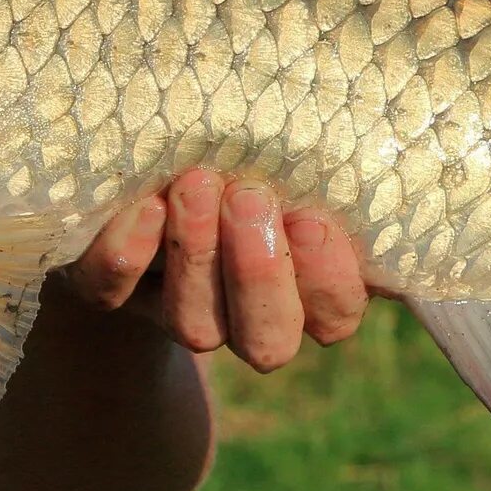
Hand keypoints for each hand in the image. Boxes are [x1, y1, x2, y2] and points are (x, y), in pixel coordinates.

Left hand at [64, 173, 367, 371]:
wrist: (136, 170)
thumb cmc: (243, 153)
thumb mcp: (294, 157)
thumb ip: (337, 166)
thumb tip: (386, 148)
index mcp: (302, 290)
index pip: (334, 317)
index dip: (328, 280)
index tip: (312, 218)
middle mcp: (240, 315)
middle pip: (267, 342)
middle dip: (262, 275)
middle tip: (250, 199)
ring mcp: (171, 307)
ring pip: (195, 326)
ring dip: (199, 257)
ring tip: (197, 185)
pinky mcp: (104, 286)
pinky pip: (110, 292)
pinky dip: (125, 256)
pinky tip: (144, 209)